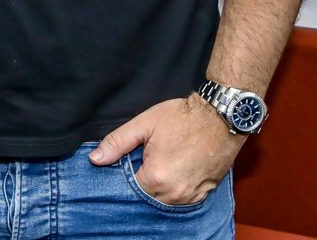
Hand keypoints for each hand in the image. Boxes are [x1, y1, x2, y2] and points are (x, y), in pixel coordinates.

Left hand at [91, 95, 244, 205]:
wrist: (221, 115)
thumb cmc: (182, 118)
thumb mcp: (144, 124)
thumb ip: (117, 143)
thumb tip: (95, 159)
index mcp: (156, 178)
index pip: (130, 189)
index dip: (128, 174)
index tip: (133, 161)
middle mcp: (174, 193)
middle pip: (149, 196)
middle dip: (144, 182)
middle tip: (149, 160)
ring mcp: (192, 195)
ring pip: (167, 200)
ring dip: (161, 187)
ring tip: (164, 164)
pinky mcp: (206, 191)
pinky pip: (185, 199)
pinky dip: (178, 189)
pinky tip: (178, 170)